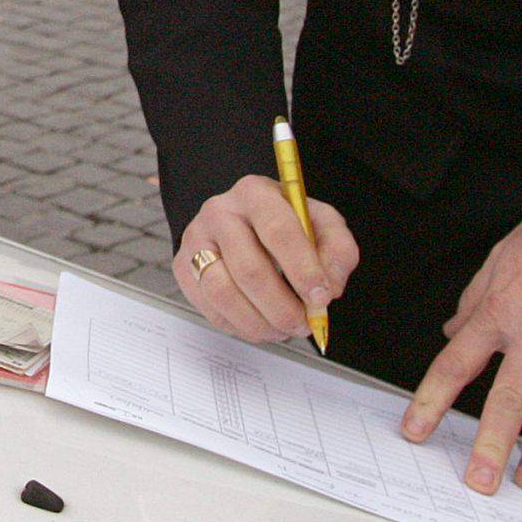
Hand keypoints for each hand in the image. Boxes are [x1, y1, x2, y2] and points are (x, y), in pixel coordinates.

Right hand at [174, 175, 359, 342]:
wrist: (241, 222)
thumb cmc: (283, 223)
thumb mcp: (320, 223)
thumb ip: (337, 249)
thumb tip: (328, 287)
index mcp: (255, 193)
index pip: (279, 231)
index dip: (303, 269)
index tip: (321, 297)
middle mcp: (219, 212)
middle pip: (250, 270)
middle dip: (283, 307)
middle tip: (304, 324)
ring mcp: (196, 240)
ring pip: (224, 293)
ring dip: (260, 322)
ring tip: (282, 328)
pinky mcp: (183, 268)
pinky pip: (211, 309)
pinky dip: (241, 326)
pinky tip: (260, 323)